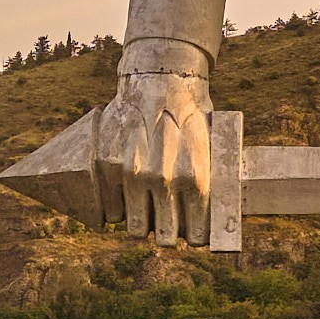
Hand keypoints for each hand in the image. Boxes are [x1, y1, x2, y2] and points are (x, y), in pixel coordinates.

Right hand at [92, 64, 212, 242]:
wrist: (160, 82)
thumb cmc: (190, 116)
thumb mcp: (210, 148)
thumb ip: (206, 182)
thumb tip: (209, 218)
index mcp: (196, 178)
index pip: (196, 235)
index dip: (194, 236)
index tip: (191, 231)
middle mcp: (165, 180)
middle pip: (165, 236)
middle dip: (169, 232)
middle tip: (168, 222)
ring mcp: (134, 175)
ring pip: (136, 228)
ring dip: (143, 223)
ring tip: (148, 209)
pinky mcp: (110, 167)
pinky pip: (113, 210)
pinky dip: (119, 210)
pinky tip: (128, 199)